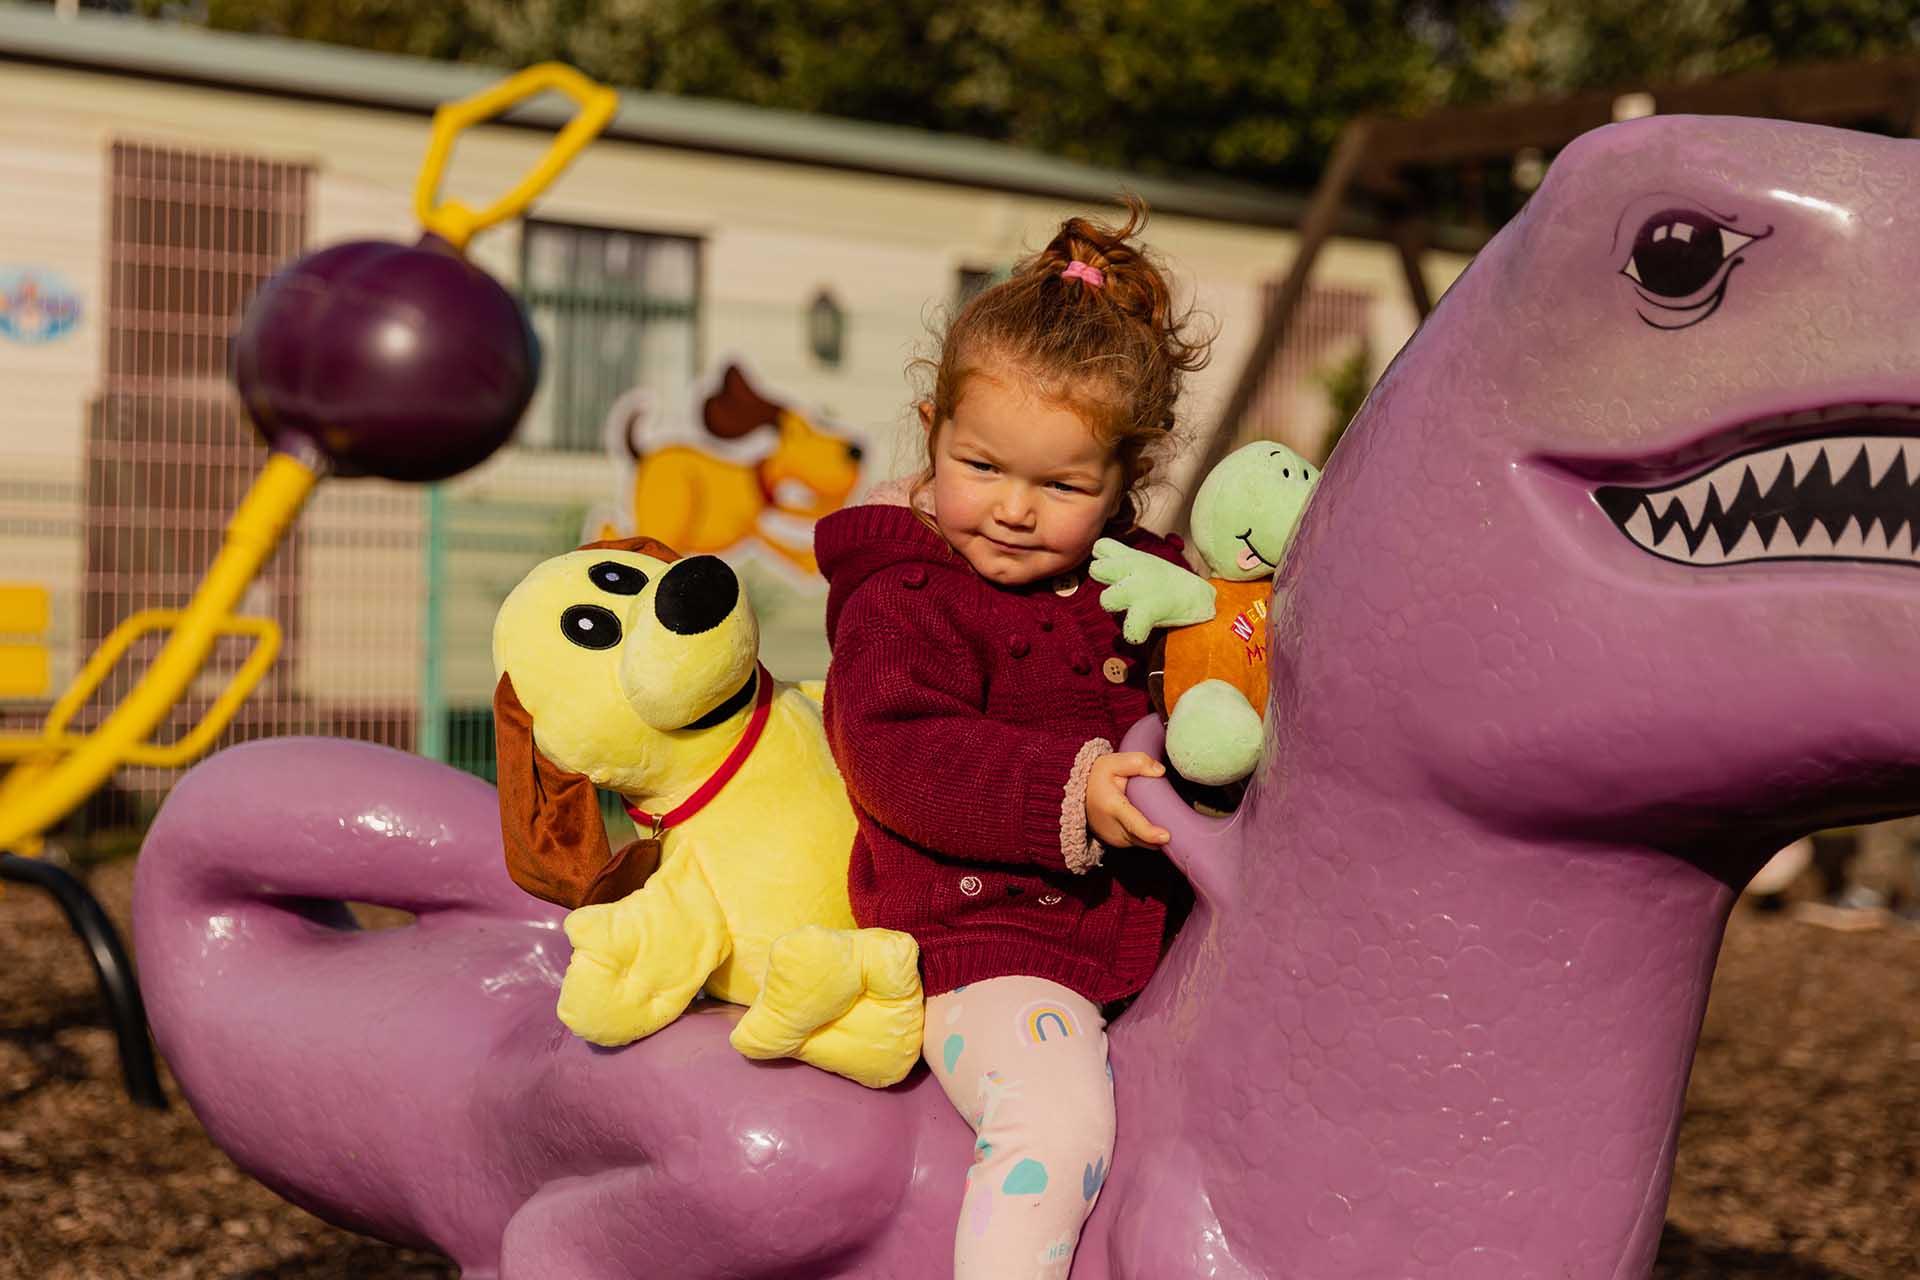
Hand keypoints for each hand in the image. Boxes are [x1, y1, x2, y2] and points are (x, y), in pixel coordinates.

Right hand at [1085, 751, 1171, 847]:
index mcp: (1112, 807)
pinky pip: (1140, 842)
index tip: (1166, 837)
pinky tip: (1144, 818)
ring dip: (1154, 833)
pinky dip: (1146, 834)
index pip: (1133, 824)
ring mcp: (1116, 839)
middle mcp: (1114, 828)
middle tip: (1170, 817)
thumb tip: (1160, 771)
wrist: (1078, 798)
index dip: (1150, 833)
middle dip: (1161, 833)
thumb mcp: (1111, 763)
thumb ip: (1137, 762)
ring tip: (1151, 813)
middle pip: (1146, 838)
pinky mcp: (1118, 844)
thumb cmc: (1096, 779)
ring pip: (1146, 842)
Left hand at [1089, 538, 1215, 644]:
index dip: (1101, 561)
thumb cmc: (1164, 584)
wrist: (1198, 597)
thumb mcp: (1142, 563)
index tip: (1114, 572)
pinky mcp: (1150, 609)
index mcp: (1132, 558)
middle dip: (1102, 584)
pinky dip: (1134, 634)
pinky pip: (1131, 629)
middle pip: (1096, 570)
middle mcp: (1134, 569)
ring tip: (1132, 611)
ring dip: (1116, 608)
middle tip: (1120, 591)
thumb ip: (1120, 561)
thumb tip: (1096, 567)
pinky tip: (1141, 632)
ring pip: (1106, 600)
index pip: (1101, 547)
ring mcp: (1141, 589)